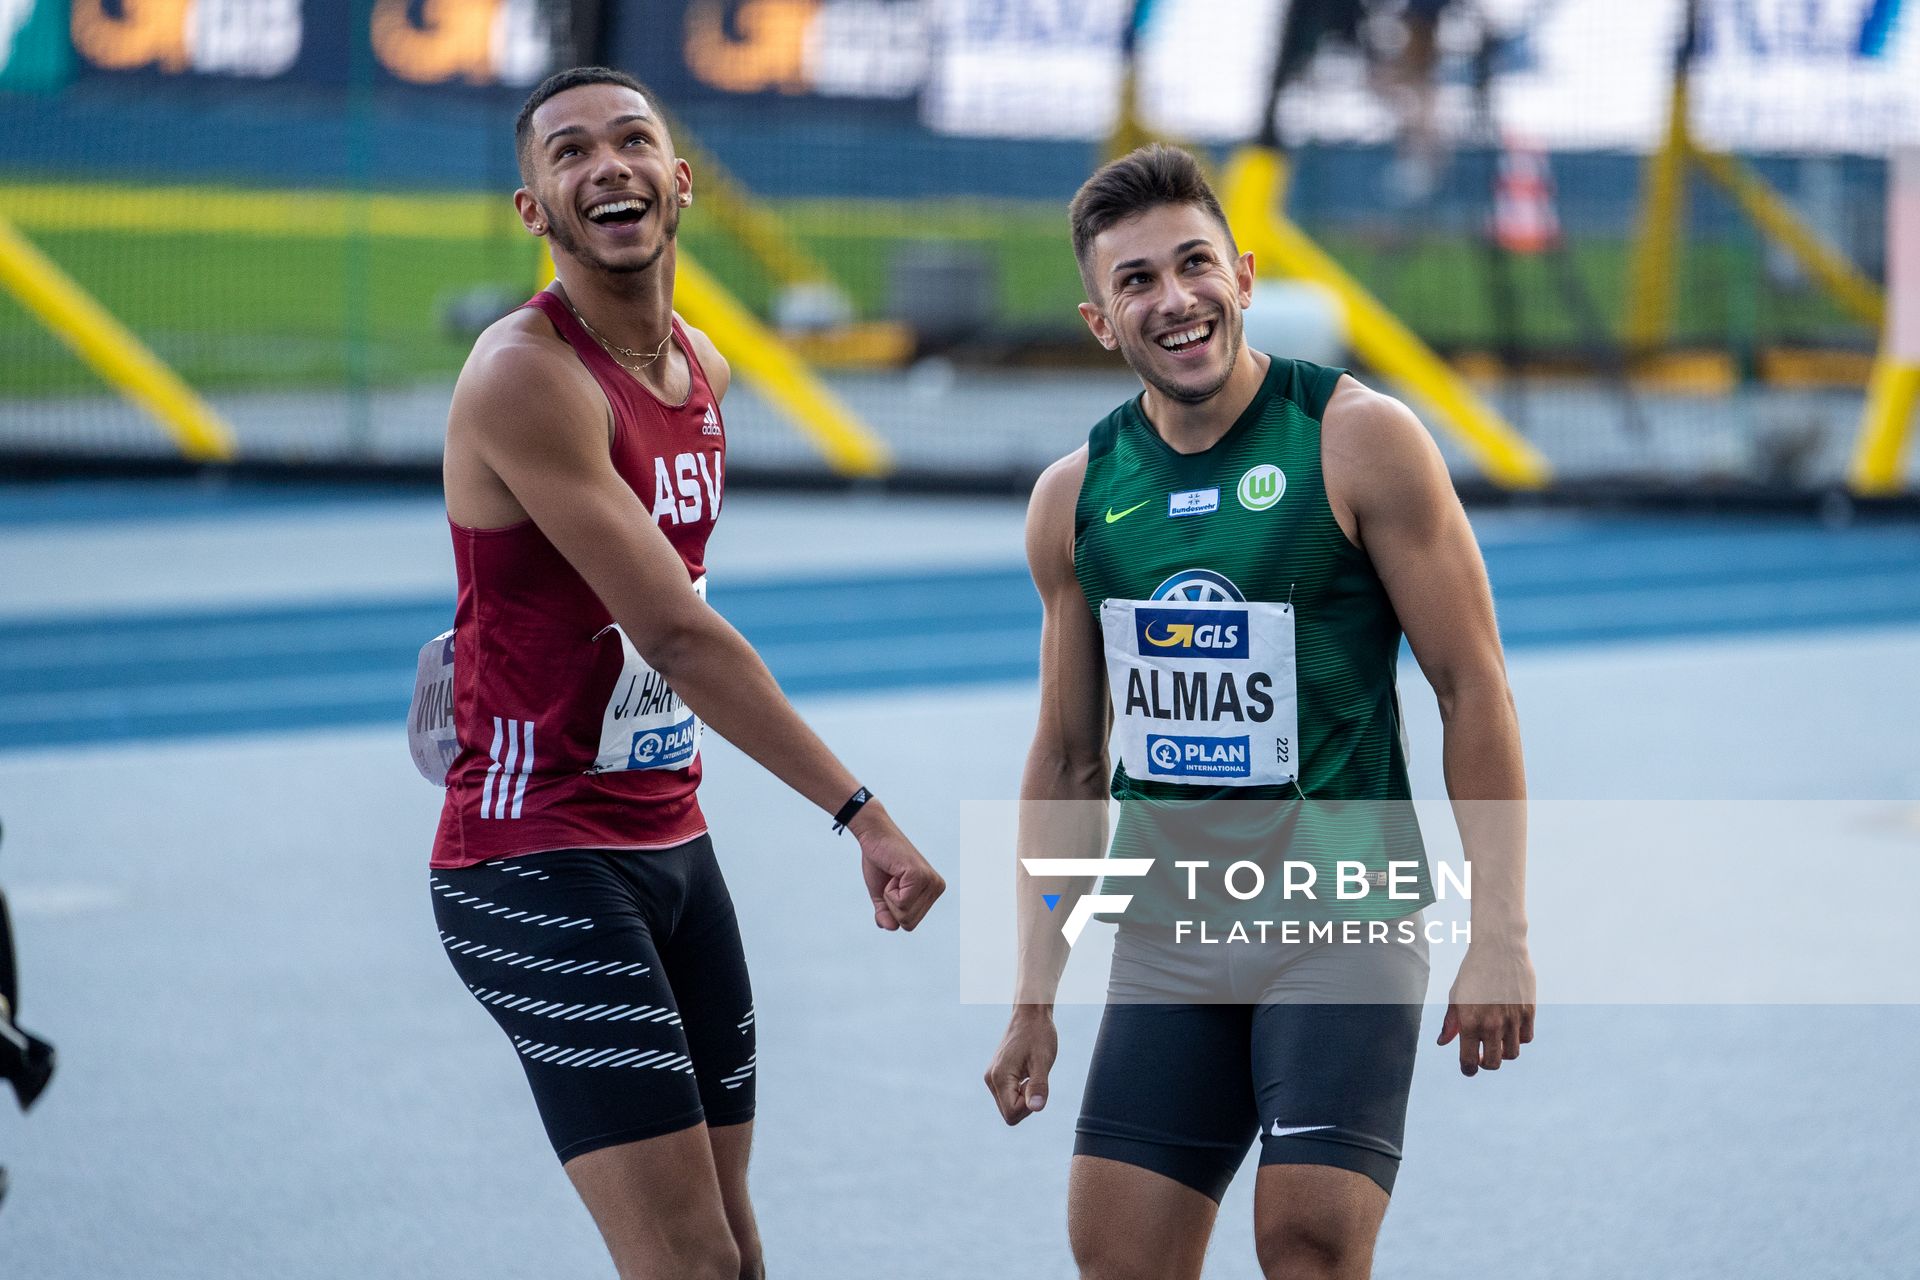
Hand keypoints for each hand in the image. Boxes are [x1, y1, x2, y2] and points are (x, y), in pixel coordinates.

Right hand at [851, 802, 944, 930]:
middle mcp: (937, 888)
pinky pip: (901, 903)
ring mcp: (930, 881)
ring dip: (890, 897)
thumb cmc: (880, 863)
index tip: (892, 885)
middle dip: (891, 905)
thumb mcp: (882, 896)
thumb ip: (887, 915)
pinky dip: (889, 891)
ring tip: (894, 875)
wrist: (873, 837)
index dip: (892, 909)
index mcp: (933, 893)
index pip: (910, 924)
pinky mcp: (920, 876)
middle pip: (909, 923)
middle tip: (892, 879)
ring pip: (905, 915)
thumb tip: (891, 928)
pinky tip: (894, 871)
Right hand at [985, 1007, 1057, 1124]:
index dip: (1028, 1106)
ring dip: (1023, 1097)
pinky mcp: (996, 1074)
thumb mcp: (1042, 1061)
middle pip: (1008, 1113)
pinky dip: (1020, 1091)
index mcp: (1000, 1077)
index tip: (1035, 1084)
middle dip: (1026, 1104)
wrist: (1030, 1015)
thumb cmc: (1038, 1035)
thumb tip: (1036, 1108)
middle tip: (1034, 1078)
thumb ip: (1038, 1086)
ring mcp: (992, 1077)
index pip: (1011, 1114)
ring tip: (1030, 1073)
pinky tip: (1026, 1072)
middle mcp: (991, 1079)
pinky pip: (1008, 1095)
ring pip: (1008, 1106)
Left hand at [1438, 937, 1535, 1076]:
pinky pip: (1526, 1038)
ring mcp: (1512, 1019)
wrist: (1499, 947)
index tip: (1469, 1068)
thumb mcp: (1456, 995)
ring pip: (1512, 1054)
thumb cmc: (1472, 971)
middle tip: (1483, 1054)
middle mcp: (1491, 1024)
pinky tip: (1511, 1027)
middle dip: (1486, 1063)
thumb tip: (1443, 1043)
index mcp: (1469, 1022)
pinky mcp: (1529, 1012)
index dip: (1468, 1069)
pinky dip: (1519, 1038)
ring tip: (1497, 1039)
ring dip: (1503, 1052)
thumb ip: (1451, 1022)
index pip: (1469, 1062)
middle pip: (1493, 1063)